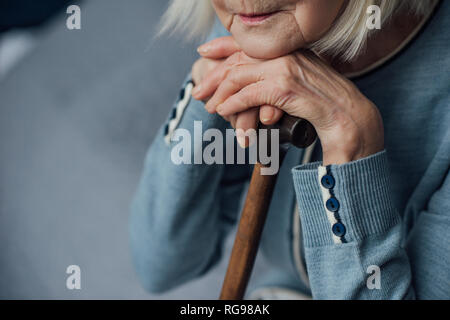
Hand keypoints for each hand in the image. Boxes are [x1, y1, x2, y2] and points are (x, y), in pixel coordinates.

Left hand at [193, 37, 384, 165]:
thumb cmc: (324, 103)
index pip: (246, 42)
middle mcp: (284, 52)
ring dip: (220, 95)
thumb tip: (251, 85)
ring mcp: (285, 67)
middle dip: (213, 76)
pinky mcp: (284, 86)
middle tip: (198, 91)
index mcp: (287, 48)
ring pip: (239, 77)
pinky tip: (224, 113)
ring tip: (210, 108)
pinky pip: (248, 95)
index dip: (221, 45)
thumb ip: (276, 77)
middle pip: (237, 59)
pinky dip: (233, 105)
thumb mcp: (298, 82)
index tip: (203, 52)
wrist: (348, 115)